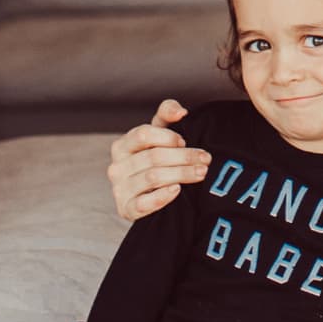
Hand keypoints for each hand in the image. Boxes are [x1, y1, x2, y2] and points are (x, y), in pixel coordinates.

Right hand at [108, 98, 211, 223]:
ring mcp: (120, 189)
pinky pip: (143, 204)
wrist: (150, 196)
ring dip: (181, 174)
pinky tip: (177, 190)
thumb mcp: (160, 134)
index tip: (185, 141)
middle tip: (206, 159)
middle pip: (152, 157)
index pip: (143, 134)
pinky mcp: (126, 209)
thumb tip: (180, 112)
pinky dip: (161, 197)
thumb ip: (167, 114)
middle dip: (184, 156)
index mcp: (122, 146)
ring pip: (152, 178)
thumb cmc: (156, 159)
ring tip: (201, 172)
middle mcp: (117, 167)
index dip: (168, 136)